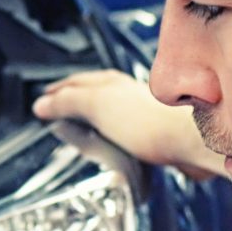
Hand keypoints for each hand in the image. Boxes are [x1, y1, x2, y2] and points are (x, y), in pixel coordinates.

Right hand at [34, 70, 221, 178]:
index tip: (46, 97)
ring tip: (82, 129)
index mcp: (110, 83)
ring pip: (111, 113)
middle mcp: (126, 95)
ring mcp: (142, 114)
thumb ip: (68, 102)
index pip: (76, 82)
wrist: (189, 141)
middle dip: (76, 100)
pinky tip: (113, 147)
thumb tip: (42, 103)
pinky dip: (112, 138)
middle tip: (60, 109)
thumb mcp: (96, 106)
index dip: (58, 90)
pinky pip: (125, 134)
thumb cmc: (150, 122)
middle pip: (94, 94)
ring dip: (95, 120)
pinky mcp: (155, 135)